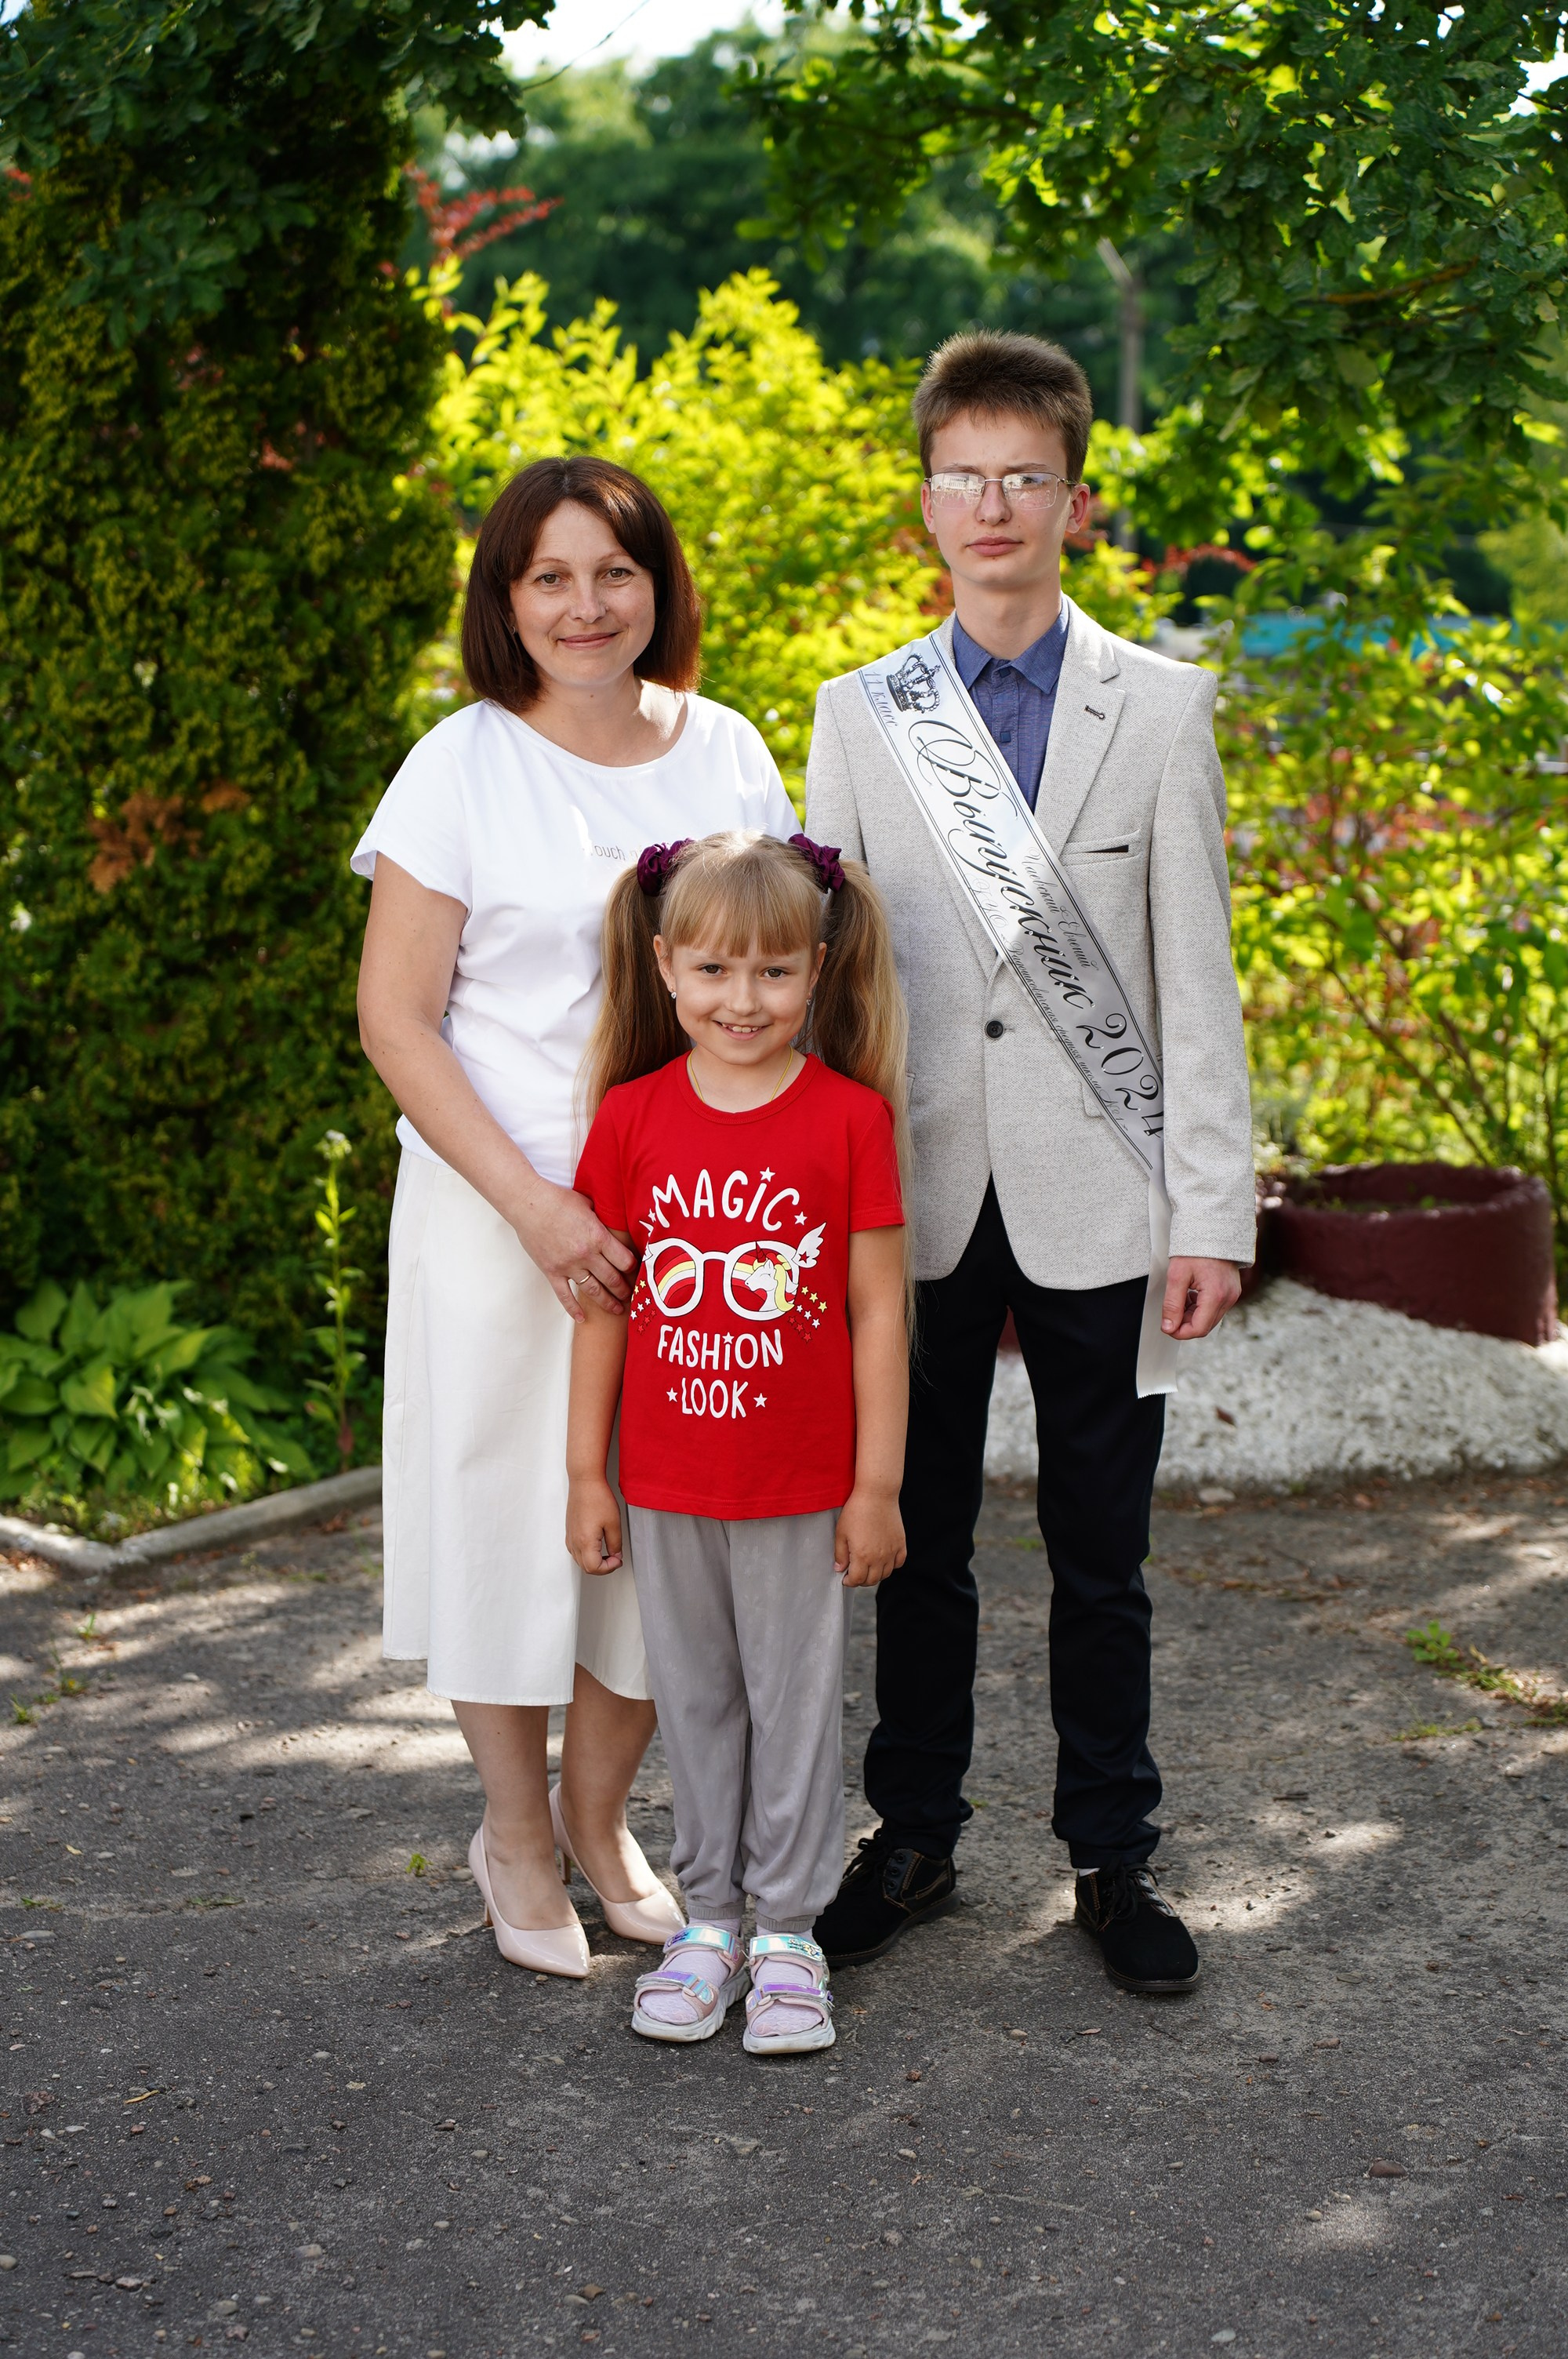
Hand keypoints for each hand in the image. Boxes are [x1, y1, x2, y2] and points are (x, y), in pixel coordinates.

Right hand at [513, 1179, 634, 1320]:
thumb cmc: (558, 1200)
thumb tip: (614, 1224)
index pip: (625, 1261)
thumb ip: (603, 1220)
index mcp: (598, 1237)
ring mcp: (568, 1266)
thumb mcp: (589, 1205)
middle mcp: (586, 1255)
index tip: (635, 1271)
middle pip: (612, 1278)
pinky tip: (582, 1318)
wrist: (527, 1204)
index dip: (633, 1268)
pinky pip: (564, 1295)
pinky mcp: (551, 1272)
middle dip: (624, 1289)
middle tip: (630, 1295)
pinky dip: (573, 1308)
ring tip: (616, 1309)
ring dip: (607, 1302)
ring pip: (593, 1290)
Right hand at [566, 1476, 622, 1574]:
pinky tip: (597, 1547)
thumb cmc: (597, 1497)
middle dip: (603, 1567)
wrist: (584, 1482)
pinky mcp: (569, 1532)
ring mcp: (570, 1537)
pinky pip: (575, 1551)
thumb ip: (615, 1543)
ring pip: (580, 1561)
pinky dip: (587, 1555)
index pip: (594, 1568)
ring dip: (594, 1562)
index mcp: (585, 1541)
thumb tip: (616, 1555)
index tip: (618, 1559)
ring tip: (608, 1553)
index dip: (609, 1568)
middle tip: (615, 1558)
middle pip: (586, 1567)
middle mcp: (574, 1541)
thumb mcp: (614, 1523)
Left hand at [834, 1487, 906, 1587]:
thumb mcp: (841, 1532)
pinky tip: (884, 1560)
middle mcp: (879, 1557)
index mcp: (862, 1556)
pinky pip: (899, 1563)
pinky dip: (892, 1565)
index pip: (857, 1580)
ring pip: (885, 1574)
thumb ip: (840, 1554)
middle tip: (855, 1573)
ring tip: (868, 1567)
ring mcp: (891, 1551)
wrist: (877, 1494)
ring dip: (875, 1575)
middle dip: (861, 1580)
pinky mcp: (900, 1544)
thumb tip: (840, 1569)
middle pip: (871, 1580)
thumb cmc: (857, 1510)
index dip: (849, 1581)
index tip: (845, 1577)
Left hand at [1160, 1254, 1242, 1340]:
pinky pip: (1215, 1308)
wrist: (1211, 1229)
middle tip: (1171, 1311)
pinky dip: (1200, 1307)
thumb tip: (1168, 1327)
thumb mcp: (1177, 1276)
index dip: (1180, 1332)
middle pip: (1205, 1326)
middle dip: (1185, 1323)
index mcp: (1216, 1295)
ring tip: (1180, 1297)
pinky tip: (1190, 1294)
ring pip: (1209, 1318)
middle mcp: (1228, 1298)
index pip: (1198, 1329)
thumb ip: (1172, 1304)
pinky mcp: (1231, 1291)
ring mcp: (1232, 1295)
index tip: (1167, 1327)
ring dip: (1192, 1315)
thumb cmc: (1195, 1248)